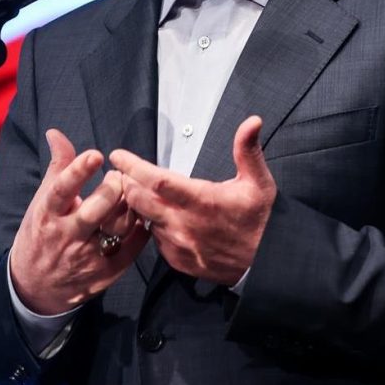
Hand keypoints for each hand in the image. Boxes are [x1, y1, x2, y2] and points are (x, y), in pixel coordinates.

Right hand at [9, 128, 149, 314]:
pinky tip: (140, 216)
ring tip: (131, 194)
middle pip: (97, 209)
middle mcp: (66, 236)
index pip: (62, 189)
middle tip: (118, 177)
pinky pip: (132, 247)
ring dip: (131, 205)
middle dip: (114, 187)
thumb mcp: (43, 200)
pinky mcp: (105, 273)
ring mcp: (87, 257)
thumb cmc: (42, 232)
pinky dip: (140, 228)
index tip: (96, 154)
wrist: (35, 286)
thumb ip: (58, 166)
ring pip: (118, 227)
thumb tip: (55, 132)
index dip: (79, 170)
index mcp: (48, 214)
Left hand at [110, 115, 275, 286]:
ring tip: (136, 192)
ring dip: (139, 206)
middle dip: (127, 184)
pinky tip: (158, 216)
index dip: (133, 166)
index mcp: (202, 201)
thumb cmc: (261, 219)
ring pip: (145, 221)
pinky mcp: (178, 261)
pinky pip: (156, 240)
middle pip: (139, 201)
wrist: (266, 262)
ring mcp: (179, 245)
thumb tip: (253, 121)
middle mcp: (185, 224)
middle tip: (123, 173)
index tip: (118, 155)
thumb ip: (248, 150)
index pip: (157, 181)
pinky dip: (153, 226)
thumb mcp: (259, 181)